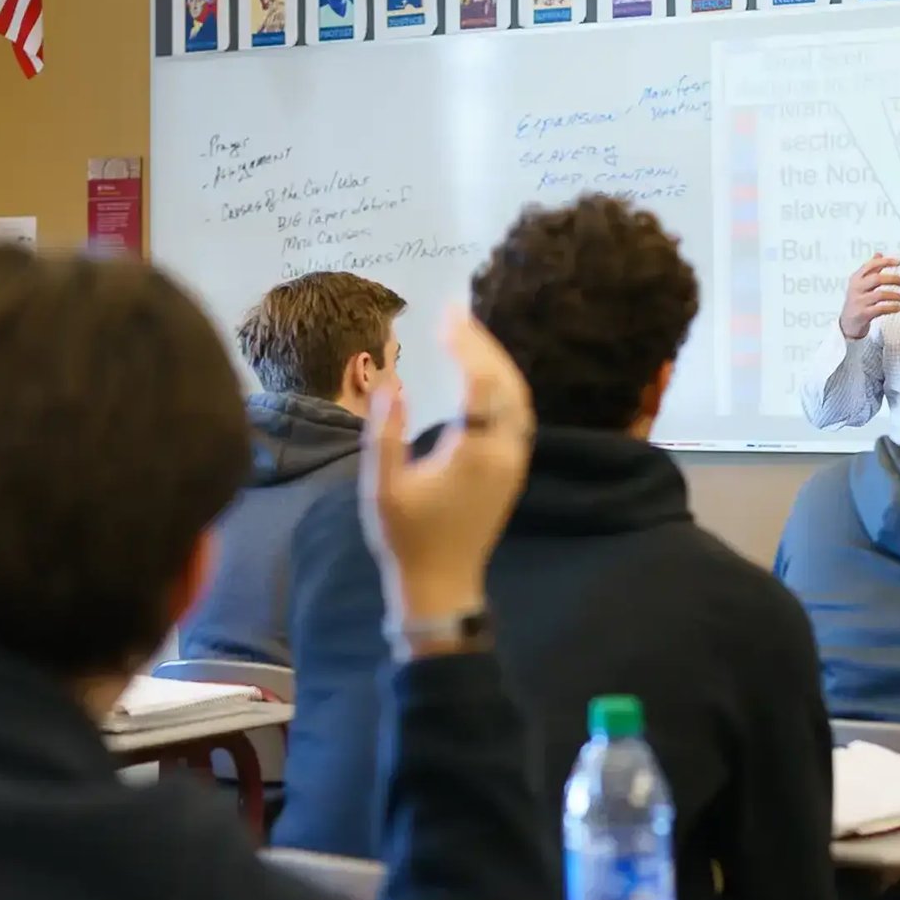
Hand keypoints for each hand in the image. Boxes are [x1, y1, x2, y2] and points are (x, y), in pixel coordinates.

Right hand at [361, 310, 533, 633]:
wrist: (441, 586)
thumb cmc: (406, 539)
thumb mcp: (382, 488)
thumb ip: (385, 433)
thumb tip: (393, 383)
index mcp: (476, 454)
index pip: (481, 384)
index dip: (467, 346)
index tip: (447, 316)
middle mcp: (505, 454)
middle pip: (506, 384)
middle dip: (484, 344)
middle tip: (457, 314)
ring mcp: (514, 463)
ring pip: (517, 398)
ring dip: (496, 362)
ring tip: (467, 334)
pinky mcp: (512, 470)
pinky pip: (516, 415)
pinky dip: (501, 385)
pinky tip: (482, 374)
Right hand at [839, 254, 899, 339]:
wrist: (848, 323)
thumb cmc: (857, 300)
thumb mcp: (860, 283)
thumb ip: (870, 269)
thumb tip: (879, 254)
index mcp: (856, 278)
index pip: (870, 265)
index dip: (885, 262)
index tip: (899, 262)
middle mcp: (856, 289)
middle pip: (877, 279)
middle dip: (894, 279)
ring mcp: (858, 302)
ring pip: (880, 295)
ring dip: (896, 296)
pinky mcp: (862, 314)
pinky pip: (880, 309)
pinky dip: (892, 308)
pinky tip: (899, 307)